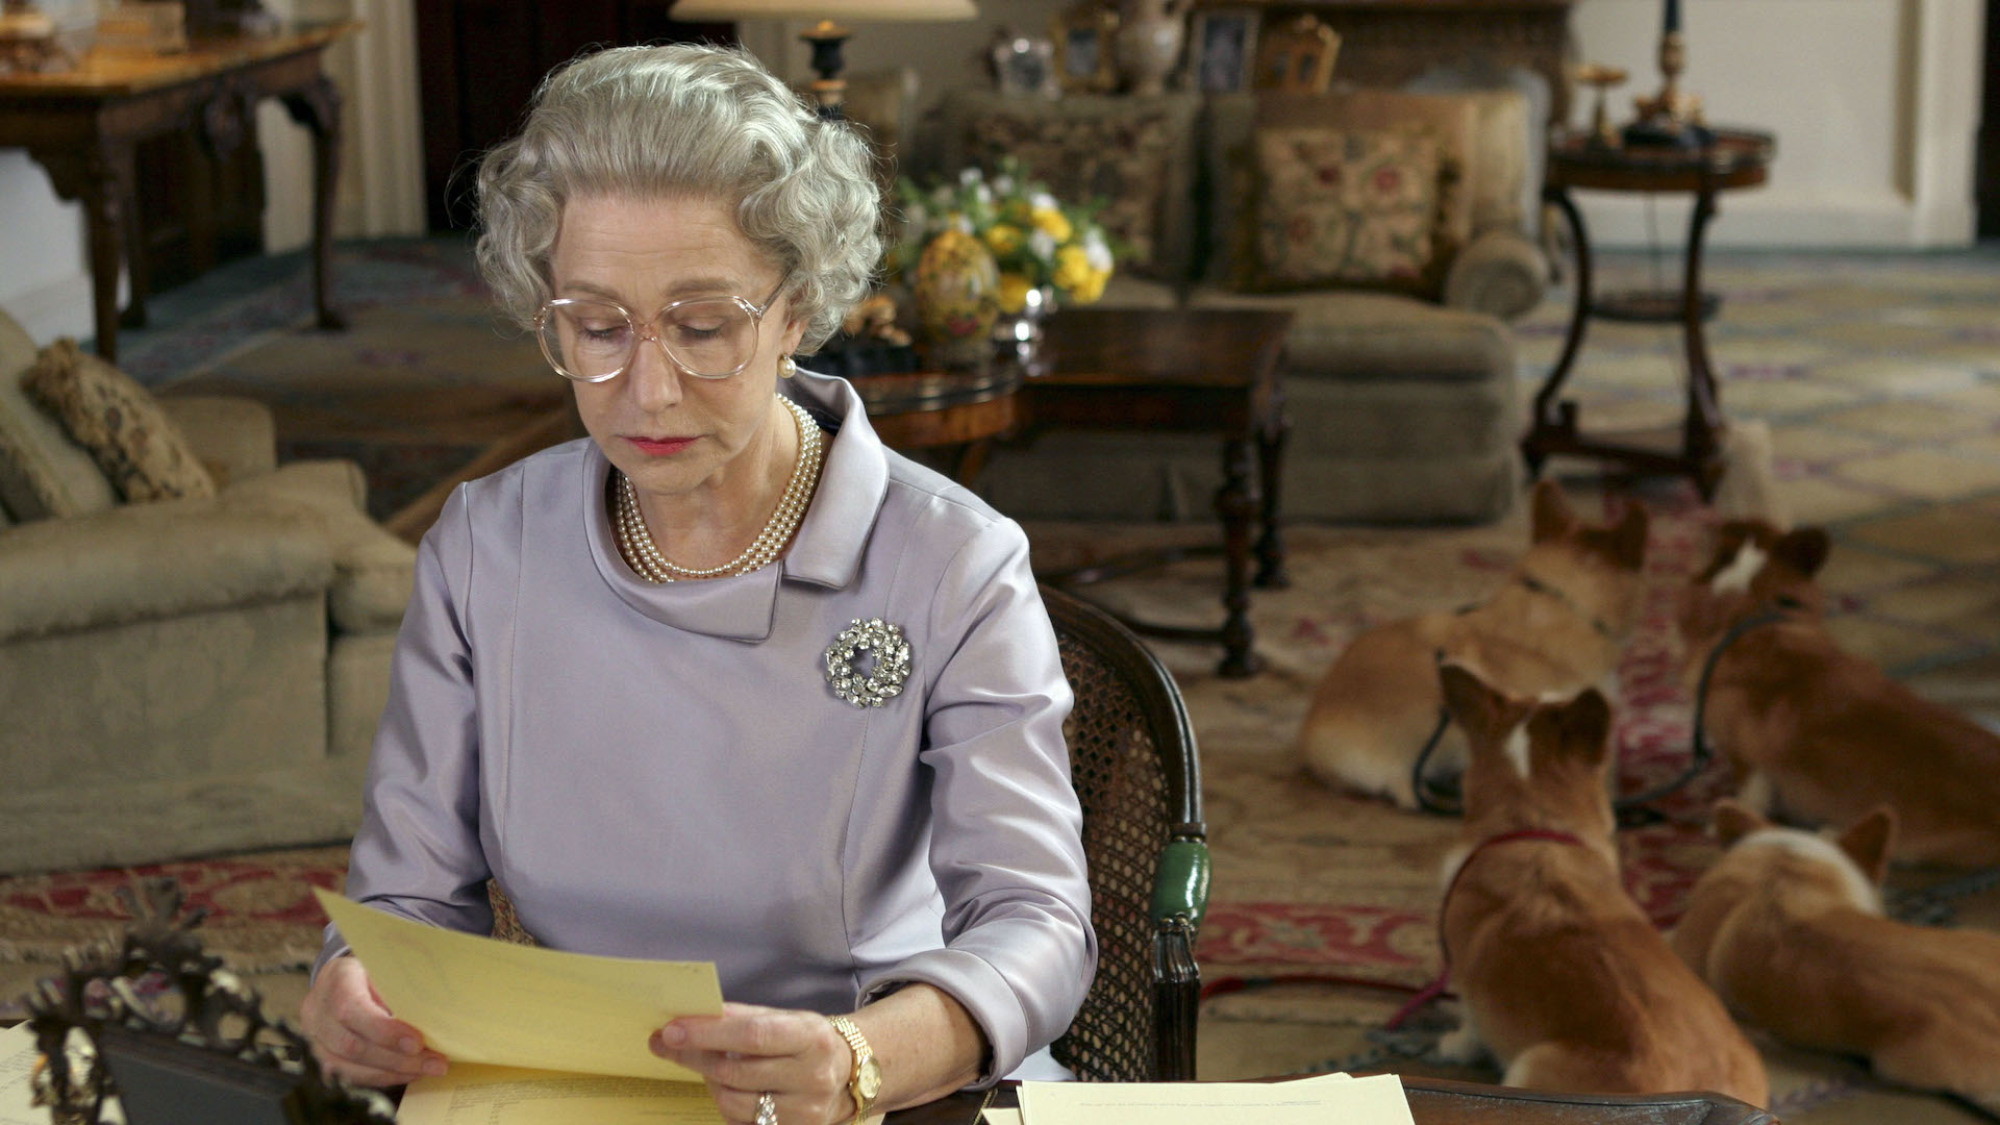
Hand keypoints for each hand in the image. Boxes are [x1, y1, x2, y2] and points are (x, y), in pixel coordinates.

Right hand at [299, 954, 449, 1086]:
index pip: (351, 1011)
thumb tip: (430, 1020)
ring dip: (394, 1072)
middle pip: (353, 1046)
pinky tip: (409, 1073)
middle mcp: (318, 1013)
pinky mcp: (323, 1059)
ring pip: (351, 1067)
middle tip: (435, 1063)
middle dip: (398, 1059)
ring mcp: (316, 1040)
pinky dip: (384, 1077)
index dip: (384, 1031)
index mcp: (335, 982)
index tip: (417, 1043)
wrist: (338, 980)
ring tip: (427, 1069)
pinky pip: (352, 1076)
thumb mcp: (385, 969)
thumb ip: (399, 992)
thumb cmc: (370, 972)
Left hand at [651, 1002, 852, 1124]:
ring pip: (732, 1103)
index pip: (752, 1035)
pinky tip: (729, 1089)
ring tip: (709, 1067)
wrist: (850, 1073)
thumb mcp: (787, 1019)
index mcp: (811, 1038)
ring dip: (711, 1083)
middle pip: (736, 1072)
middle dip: (695, 1057)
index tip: (672, 1030)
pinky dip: (727, 1106)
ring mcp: (804, 1112)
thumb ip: (742, 1018)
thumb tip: (690, 1018)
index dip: (708, 1033)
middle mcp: (812, 1077)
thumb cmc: (808, 1041)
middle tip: (668, 1044)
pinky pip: (741, 1124)